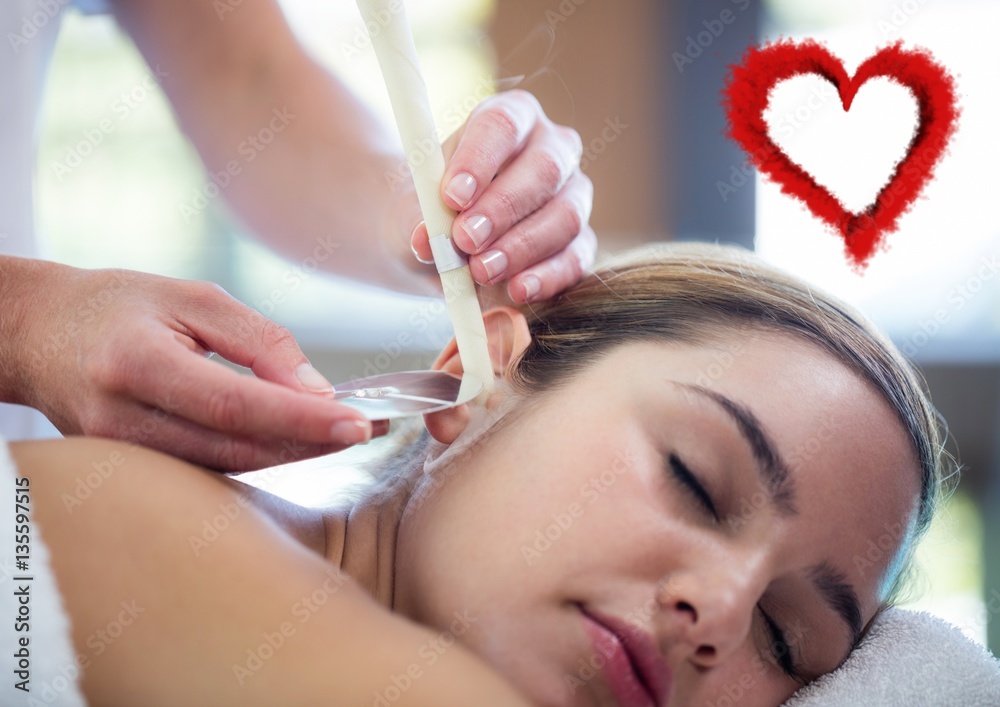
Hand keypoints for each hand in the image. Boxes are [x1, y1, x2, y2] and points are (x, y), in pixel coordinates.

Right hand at [15, 263, 381, 470]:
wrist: (37, 335)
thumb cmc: (116, 304)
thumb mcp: (191, 299)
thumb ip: (258, 342)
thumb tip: (317, 391)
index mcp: (135, 363)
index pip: (232, 404)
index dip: (299, 418)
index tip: (356, 422)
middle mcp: (123, 419)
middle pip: (236, 447)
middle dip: (310, 444)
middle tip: (366, 429)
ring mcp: (123, 454)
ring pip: (227, 467)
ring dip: (292, 455)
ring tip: (342, 432)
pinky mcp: (132, 469)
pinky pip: (210, 469)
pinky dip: (259, 456)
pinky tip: (296, 441)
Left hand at [410, 89, 596, 302]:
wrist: (444, 247)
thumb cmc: (432, 213)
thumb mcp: (413, 210)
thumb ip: (417, 217)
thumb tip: (426, 239)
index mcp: (509, 119)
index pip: (502, 124)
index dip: (480, 159)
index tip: (452, 196)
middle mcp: (552, 148)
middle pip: (544, 169)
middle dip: (503, 208)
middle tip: (465, 239)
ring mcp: (573, 194)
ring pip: (565, 215)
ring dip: (522, 246)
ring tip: (481, 270)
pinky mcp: (580, 241)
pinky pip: (576, 257)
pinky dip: (547, 277)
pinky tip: (518, 289)